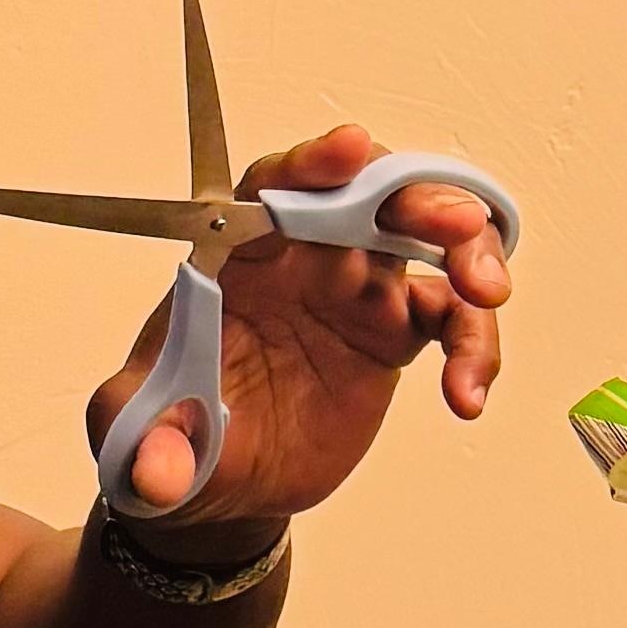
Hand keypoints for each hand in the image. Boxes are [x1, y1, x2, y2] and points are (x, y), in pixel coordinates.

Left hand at [97, 124, 515, 527]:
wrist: (217, 477)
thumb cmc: (173, 428)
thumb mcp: (139, 433)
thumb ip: (148, 445)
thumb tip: (157, 474)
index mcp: (238, 255)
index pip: (272, 187)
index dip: (310, 164)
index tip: (349, 150)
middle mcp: (303, 258)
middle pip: (369, 196)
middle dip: (417, 197)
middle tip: (456, 223)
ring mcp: (356, 292)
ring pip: (428, 245)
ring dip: (468, 256)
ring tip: (486, 296)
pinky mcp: (393, 335)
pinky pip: (451, 319)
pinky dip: (474, 345)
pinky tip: (467, 396)